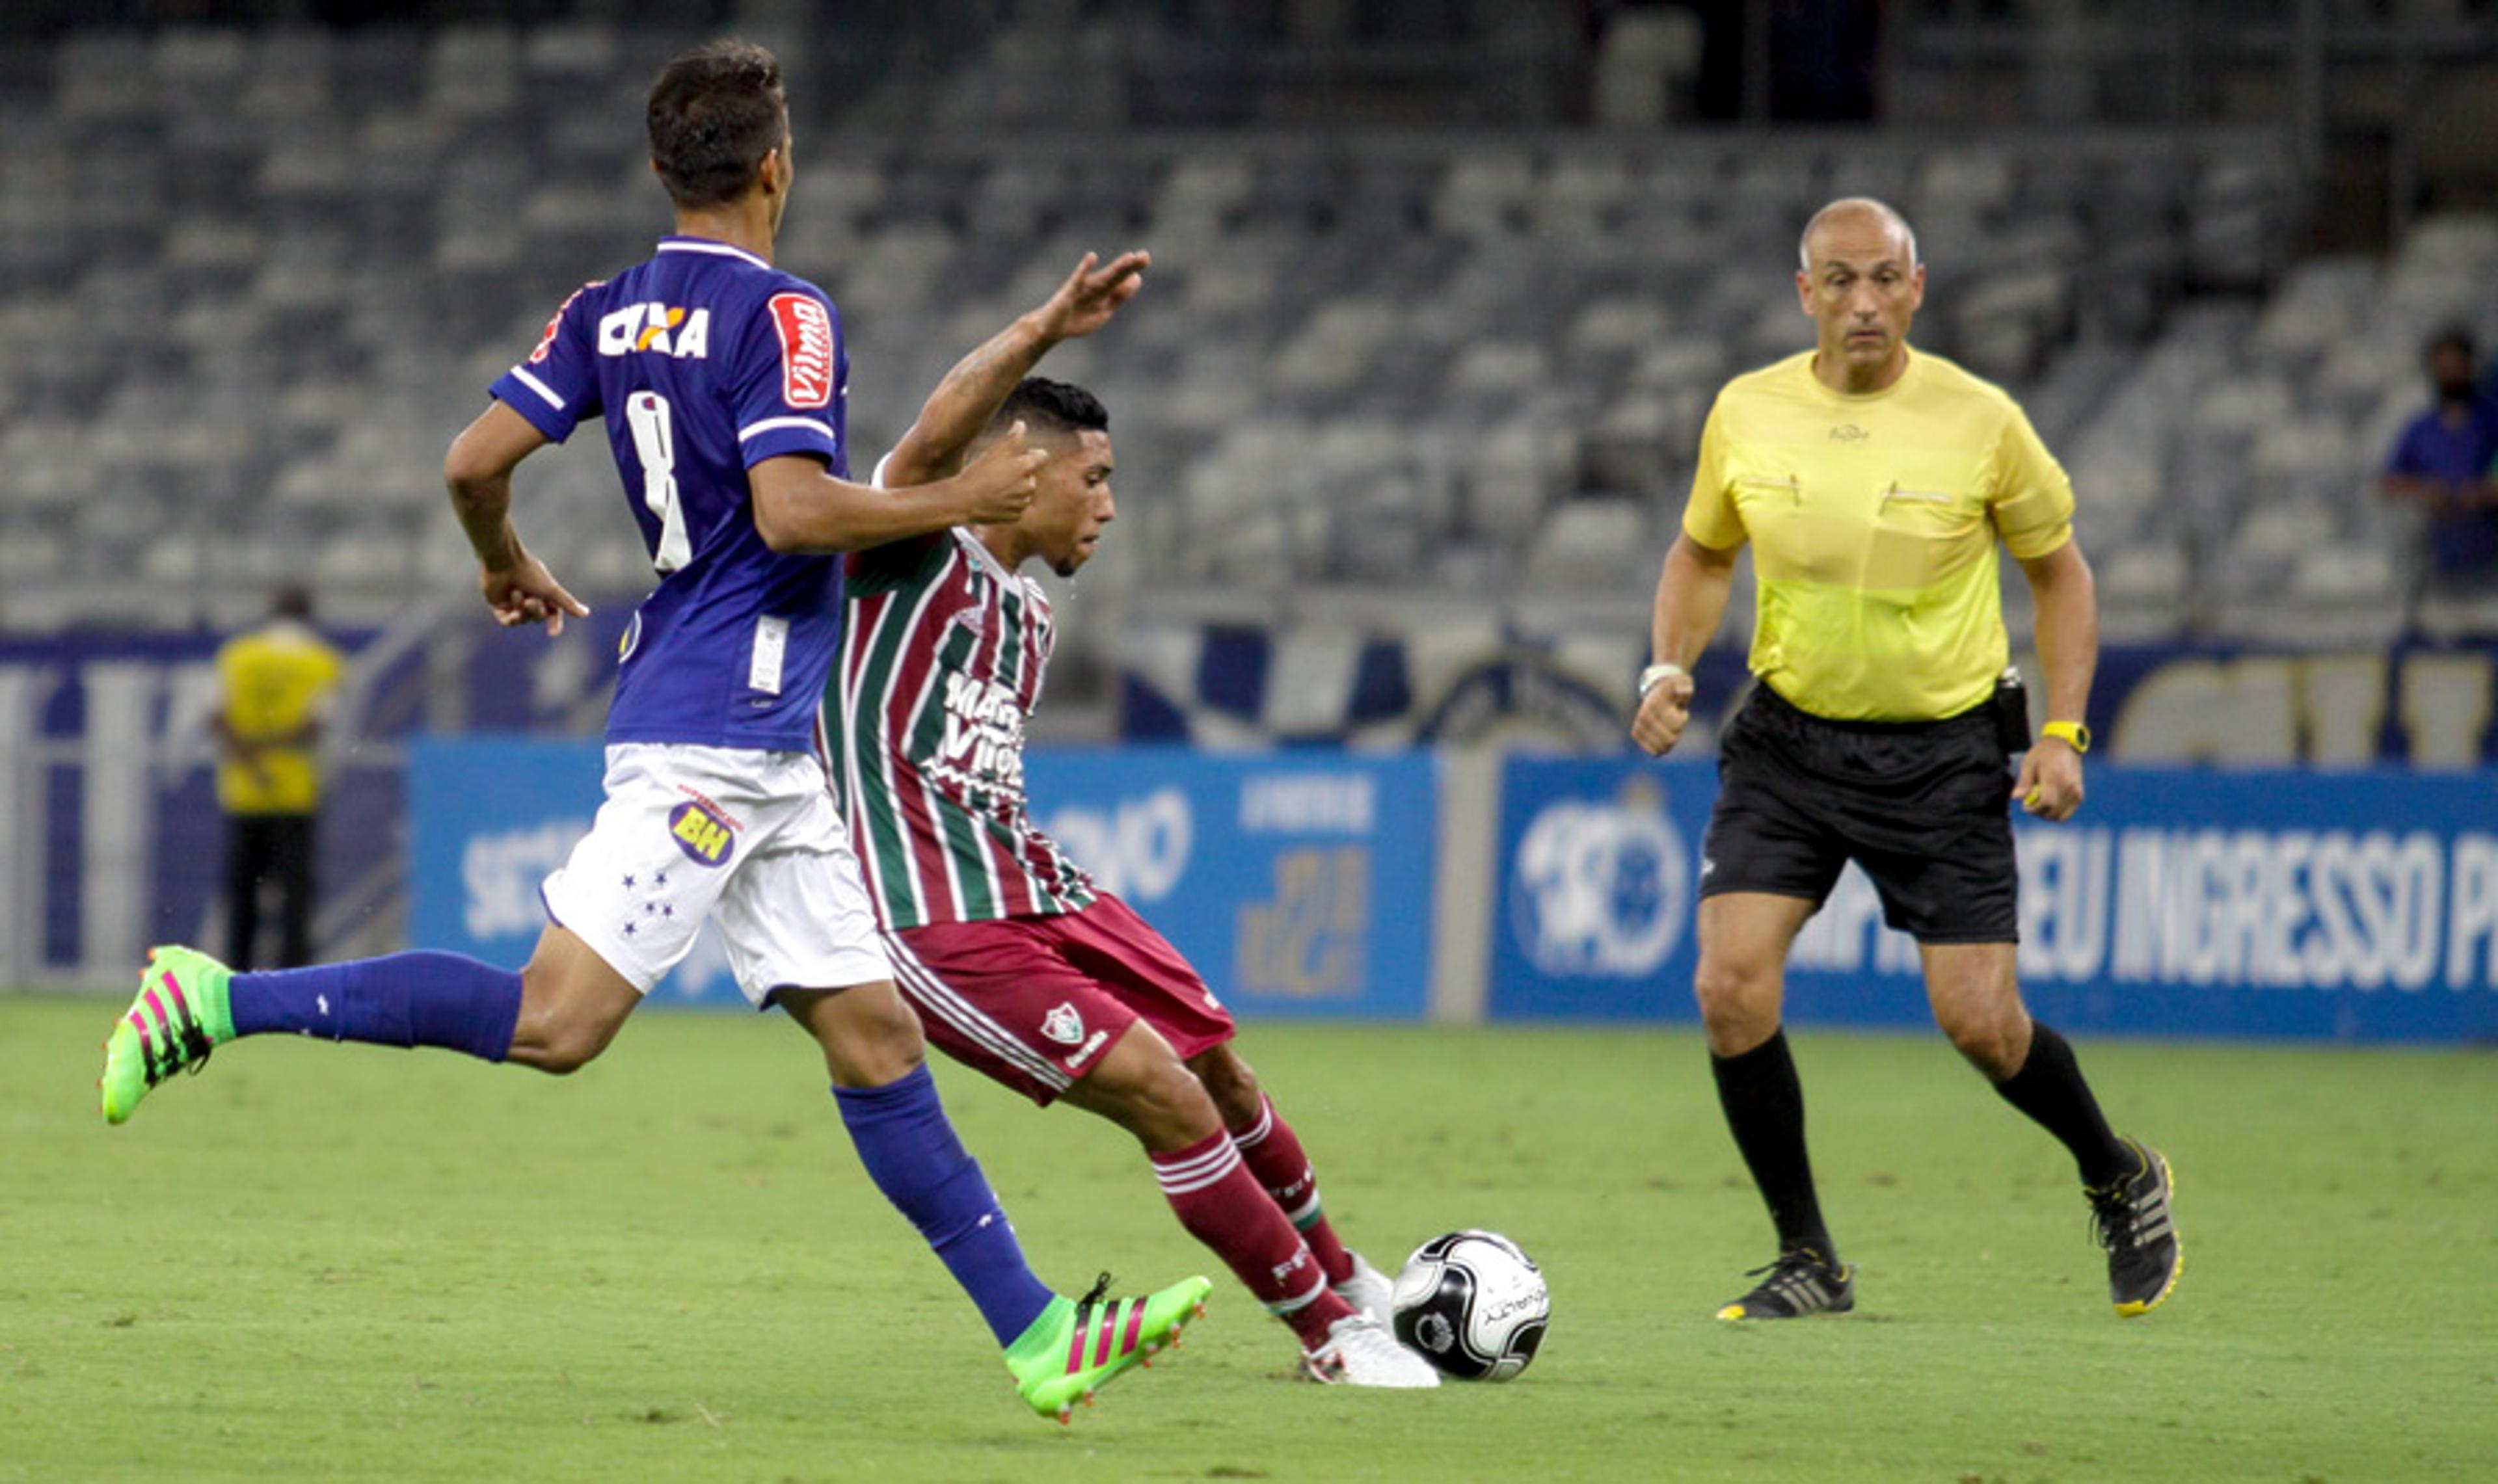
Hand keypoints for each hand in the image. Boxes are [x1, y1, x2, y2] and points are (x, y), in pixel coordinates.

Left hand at [481, 550, 588, 635]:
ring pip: (522, 620)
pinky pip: (507, 622)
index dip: (554, 623)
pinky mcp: (498, 606)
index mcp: (542, 593)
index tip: (553, 632)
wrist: (503, 563)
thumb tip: (586, 614)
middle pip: (537, 617)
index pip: (552, 613)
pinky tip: (512, 610)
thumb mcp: (552, 590)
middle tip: (531, 600)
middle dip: (535, 611)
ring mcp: (513, 603)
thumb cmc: (529, 573)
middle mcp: (528, 597)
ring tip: (517, 594)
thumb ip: (568, 603)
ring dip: (522, 610)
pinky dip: (511, 618)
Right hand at [956, 421, 1044, 524]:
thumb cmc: (978, 473)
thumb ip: (1012, 438)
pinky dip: (1008, 503)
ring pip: (1023, 492)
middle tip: (999, 473)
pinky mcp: (1015, 516)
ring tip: (994, 487)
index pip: (1042, 456)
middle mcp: (1029, 486)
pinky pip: (1016, 507)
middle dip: (1019, 473)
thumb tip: (1022, 424)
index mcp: (1026, 467)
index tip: (1023, 454)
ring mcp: (1022, 503)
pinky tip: (994, 499)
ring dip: (1014, 489)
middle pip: (1030, 475)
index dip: (1033, 453)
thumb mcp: (994, 452)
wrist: (963, 500)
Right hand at [1033, 250, 1149, 341]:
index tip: (1145, 257)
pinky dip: (1084, 269)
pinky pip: (1077, 280)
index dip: (1132, 268)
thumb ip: (1120, 295)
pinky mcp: (1068, 293)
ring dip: (1115, 269)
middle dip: (1128, 266)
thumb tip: (1137, 278)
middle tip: (1145, 256)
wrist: (1051, 329)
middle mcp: (1094, 286)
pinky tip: (1092, 257)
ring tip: (1129, 259)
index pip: (1120, 277)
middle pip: (1114, 275)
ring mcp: (1081, 289)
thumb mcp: (1104, 310)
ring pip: (1102, 278)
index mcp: (1103, 290)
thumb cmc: (1077, 318)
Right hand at [1630, 672, 1695, 756]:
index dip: (1682, 718)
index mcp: (1654, 705)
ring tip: (1668, 725)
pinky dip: (1663, 746)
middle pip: (1670, 740)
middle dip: (1676, 731)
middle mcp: (1643, 716)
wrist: (1656, 691)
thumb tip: (1684, 690)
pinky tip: (1662, 734)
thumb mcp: (1682, 683)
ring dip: (1670, 738)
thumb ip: (1684, 687)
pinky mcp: (1637, 735)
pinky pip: (1655, 752)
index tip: (1678, 709)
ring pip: (1663, 748)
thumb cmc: (1673, 689)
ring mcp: (1639, 726)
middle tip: (1674, 718)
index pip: (1675, 725)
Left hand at [2014, 738, 2084, 820]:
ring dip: (2048, 815)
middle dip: (2039, 813)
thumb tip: (2016, 797)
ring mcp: (2076, 792)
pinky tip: (2050, 804)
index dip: (2034, 809)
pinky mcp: (2080, 794)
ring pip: (2061, 816)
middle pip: (2053, 812)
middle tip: (2031, 805)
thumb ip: (2024, 782)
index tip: (2025, 806)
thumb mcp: (2029, 763)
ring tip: (2040, 805)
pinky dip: (2058, 813)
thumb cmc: (2044, 753)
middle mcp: (2068, 787)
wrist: (2065, 744)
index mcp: (2055, 778)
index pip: (2046, 803)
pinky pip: (2069, 812)